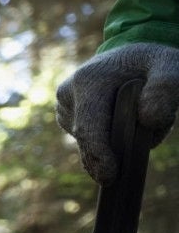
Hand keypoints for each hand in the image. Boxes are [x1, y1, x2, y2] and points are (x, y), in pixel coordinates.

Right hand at [56, 41, 178, 183]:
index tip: (111, 177)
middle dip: (113, 152)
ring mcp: (64, 108)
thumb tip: (147, 119)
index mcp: (87, 82)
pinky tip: (123, 125)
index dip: (100, 154)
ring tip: (141, 122)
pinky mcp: (67, 117)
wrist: (132, 55)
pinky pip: (87, 139)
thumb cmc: (153, 61)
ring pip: (87, 142)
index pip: (89, 127)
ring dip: (113, 144)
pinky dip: (106, 141)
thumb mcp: (170, 66)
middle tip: (140, 150)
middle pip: (87, 139)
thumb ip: (166, 88)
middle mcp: (67, 95)